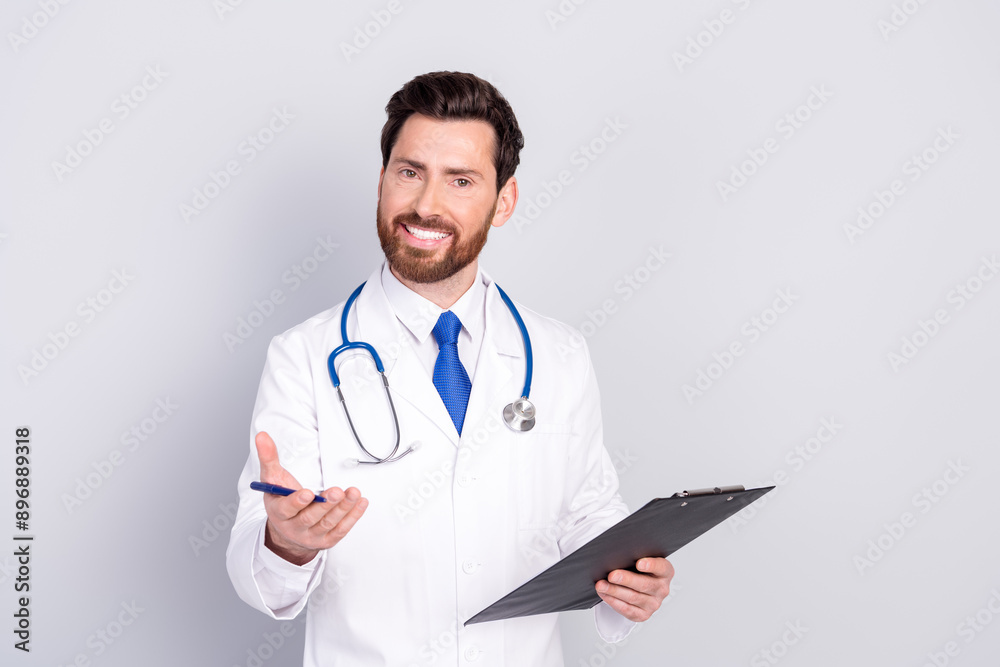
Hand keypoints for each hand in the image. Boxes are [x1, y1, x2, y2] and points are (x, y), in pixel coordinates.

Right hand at [255, 431, 367, 565]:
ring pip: (328, 524)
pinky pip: (341, 530)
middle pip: (310, 518)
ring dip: (343, 508)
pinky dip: (353, 516)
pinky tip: (361, 502)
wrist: (289, 529)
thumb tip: (262, 436)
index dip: (297, 502)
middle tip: (337, 491)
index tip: (308, 493)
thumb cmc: (281, 500)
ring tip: (353, 493)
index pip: (287, 509)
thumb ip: (268, 458)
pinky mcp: (327, 540)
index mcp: (279, 513)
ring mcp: (311, 536)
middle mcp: (294, 527)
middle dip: (325, 505)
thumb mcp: (273, 479)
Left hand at [595, 557, 673, 621]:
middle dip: (626, 580)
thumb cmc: (637, 569)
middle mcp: (662, 589)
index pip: (662, 567)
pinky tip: (604, 594)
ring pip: (633, 597)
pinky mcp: (643, 614)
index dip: (651, 565)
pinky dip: (613, 601)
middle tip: (612, 575)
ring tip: (601, 585)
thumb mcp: (639, 560)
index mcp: (665, 572)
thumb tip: (616, 556)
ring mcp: (654, 604)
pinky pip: (627, 609)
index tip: (639, 563)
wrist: (637, 586)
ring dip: (614, 591)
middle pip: (644, 584)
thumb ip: (633, 557)